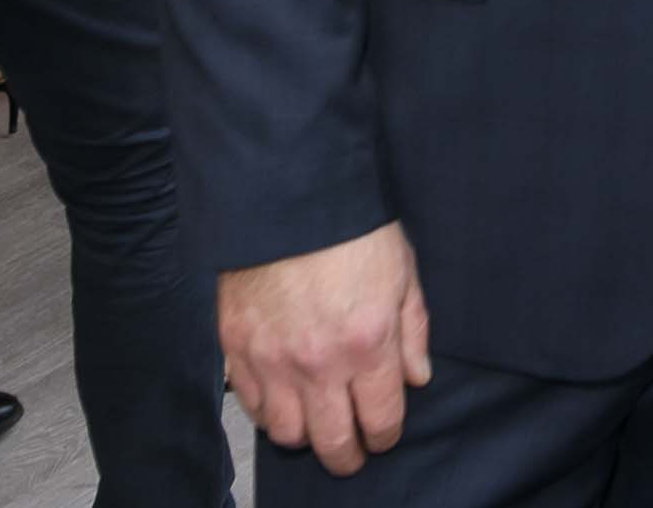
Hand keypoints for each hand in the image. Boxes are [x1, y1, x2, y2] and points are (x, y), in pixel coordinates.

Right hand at [219, 222, 432, 473]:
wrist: (288, 196)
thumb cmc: (353, 230)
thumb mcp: (402, 274)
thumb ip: (412, 332)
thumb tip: (417, 378)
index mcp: (367, 344)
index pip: (380, 419)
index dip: (385, 435)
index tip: (383, 434)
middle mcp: (318, 363)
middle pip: (332, 442)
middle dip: (348, 455)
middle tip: (351, 451)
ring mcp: (272, 359)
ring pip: (287, 434)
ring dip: (305, 434)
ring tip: (315, 420)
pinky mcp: (235, 348)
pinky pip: (250, 406)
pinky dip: (267, 411)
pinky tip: (282, 397)